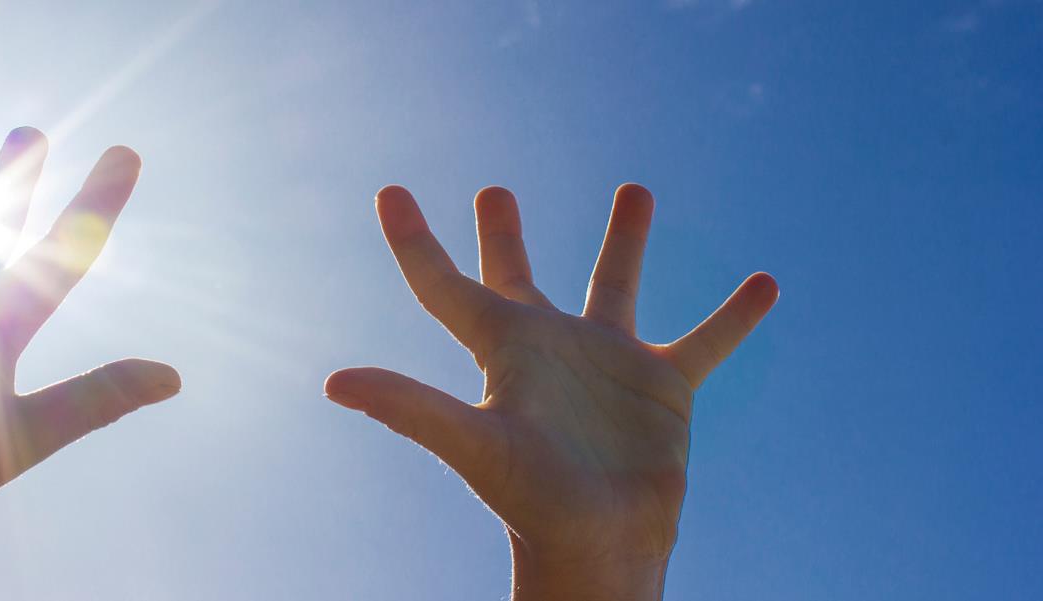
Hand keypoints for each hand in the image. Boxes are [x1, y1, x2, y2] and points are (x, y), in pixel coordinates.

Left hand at [324, 184, 776, 599]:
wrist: (601, 546)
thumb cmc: (528, 502)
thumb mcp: (472, 444)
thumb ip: (408, 408)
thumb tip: (334, 382)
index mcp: (501, 351)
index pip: (445, 285)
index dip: (414, 241)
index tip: (390, 192)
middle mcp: (549, 348)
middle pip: (518, 277)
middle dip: (505, 234)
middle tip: (494, 191)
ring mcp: (607, 364)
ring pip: (615, 285)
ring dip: (624, 239)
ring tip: (635, 189)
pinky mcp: (664, 387)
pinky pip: (704, 340)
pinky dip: (734, 316)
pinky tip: (764, 286)